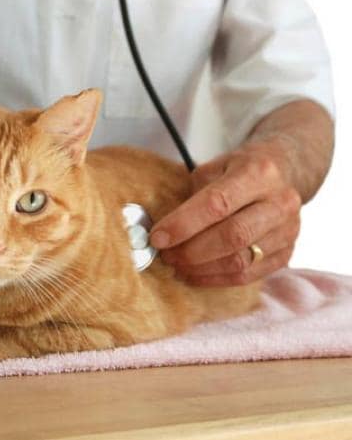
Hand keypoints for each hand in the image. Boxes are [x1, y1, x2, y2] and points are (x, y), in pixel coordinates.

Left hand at [150, 142, 301, 285]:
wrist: (282, 172)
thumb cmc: (237, 171)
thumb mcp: (214, 168)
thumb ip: (192, 197)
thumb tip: (163, 231)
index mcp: (258, 173)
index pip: (217, 204)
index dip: (183, 224)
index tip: (157, 237)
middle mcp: (280, 202)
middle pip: (232, 236)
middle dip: (191, 251)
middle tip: (166, 255)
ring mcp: (288, 230)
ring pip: (240, 260)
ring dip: (201, 268)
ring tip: (177, 266)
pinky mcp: (287, 252)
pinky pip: (249, 275)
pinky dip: (216, 279)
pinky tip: (195, 275)